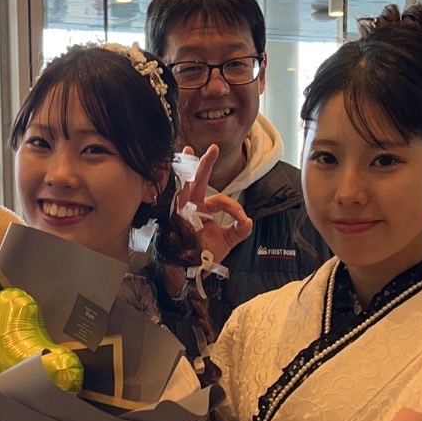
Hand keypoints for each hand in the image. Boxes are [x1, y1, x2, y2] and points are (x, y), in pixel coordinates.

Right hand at [175, 145, 253, 267]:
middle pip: (198, 180)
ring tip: (187, 151)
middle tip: (213, 148)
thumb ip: (239, 231)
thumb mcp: (227, 241)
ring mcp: (180, 210)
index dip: (234, 207)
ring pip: (185, 185)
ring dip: (188, 170)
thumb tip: (249, 221)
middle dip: (205, 164)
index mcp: (203, 208)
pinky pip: (173, 199)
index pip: (220, 199)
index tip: (242, 219)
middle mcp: (191, 206)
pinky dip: (172, 185)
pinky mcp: (173, 218)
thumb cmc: (205, 255)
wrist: (191, 272)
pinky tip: (172, 169)